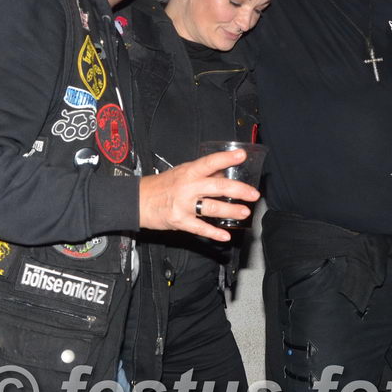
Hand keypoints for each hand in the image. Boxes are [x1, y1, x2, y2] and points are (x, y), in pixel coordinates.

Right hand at [137, 149, 260, 241]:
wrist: (137, 201)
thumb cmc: (161, 186)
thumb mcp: (181, 173)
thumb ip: (202, 173)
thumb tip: (225, 171)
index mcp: (188, 172)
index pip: (210, 162)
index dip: (226, 158)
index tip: (242, 155)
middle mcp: (187, 187)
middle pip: (217, 187)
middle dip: (239, 190)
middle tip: (254, 194)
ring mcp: (183, 205)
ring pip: (212, 208)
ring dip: (231, 211)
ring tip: (245, 212)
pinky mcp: (179, 221)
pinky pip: (200, 228)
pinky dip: (213, 233)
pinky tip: (225, 235)